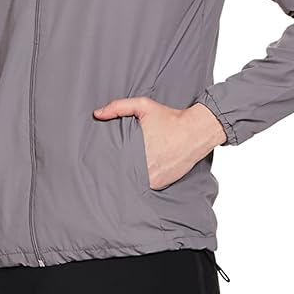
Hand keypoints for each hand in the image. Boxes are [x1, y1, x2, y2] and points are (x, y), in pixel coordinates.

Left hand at [92, 97, 225, 189]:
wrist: (196, 132)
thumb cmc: (170, 118)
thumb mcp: (144, 106)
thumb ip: (118, 107)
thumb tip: (97, 114)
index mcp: (135, 151)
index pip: (112, 163)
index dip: (105, 163)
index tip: (99, 161)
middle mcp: (144, 169)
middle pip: (122, 174)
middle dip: (116, 170)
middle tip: (107, 168)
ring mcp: (153, 179)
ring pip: (133, 183)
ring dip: (129, 178)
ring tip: (124, 170)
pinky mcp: (161, 185)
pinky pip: (146, 186)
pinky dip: (142, 181)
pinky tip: (139, 174)